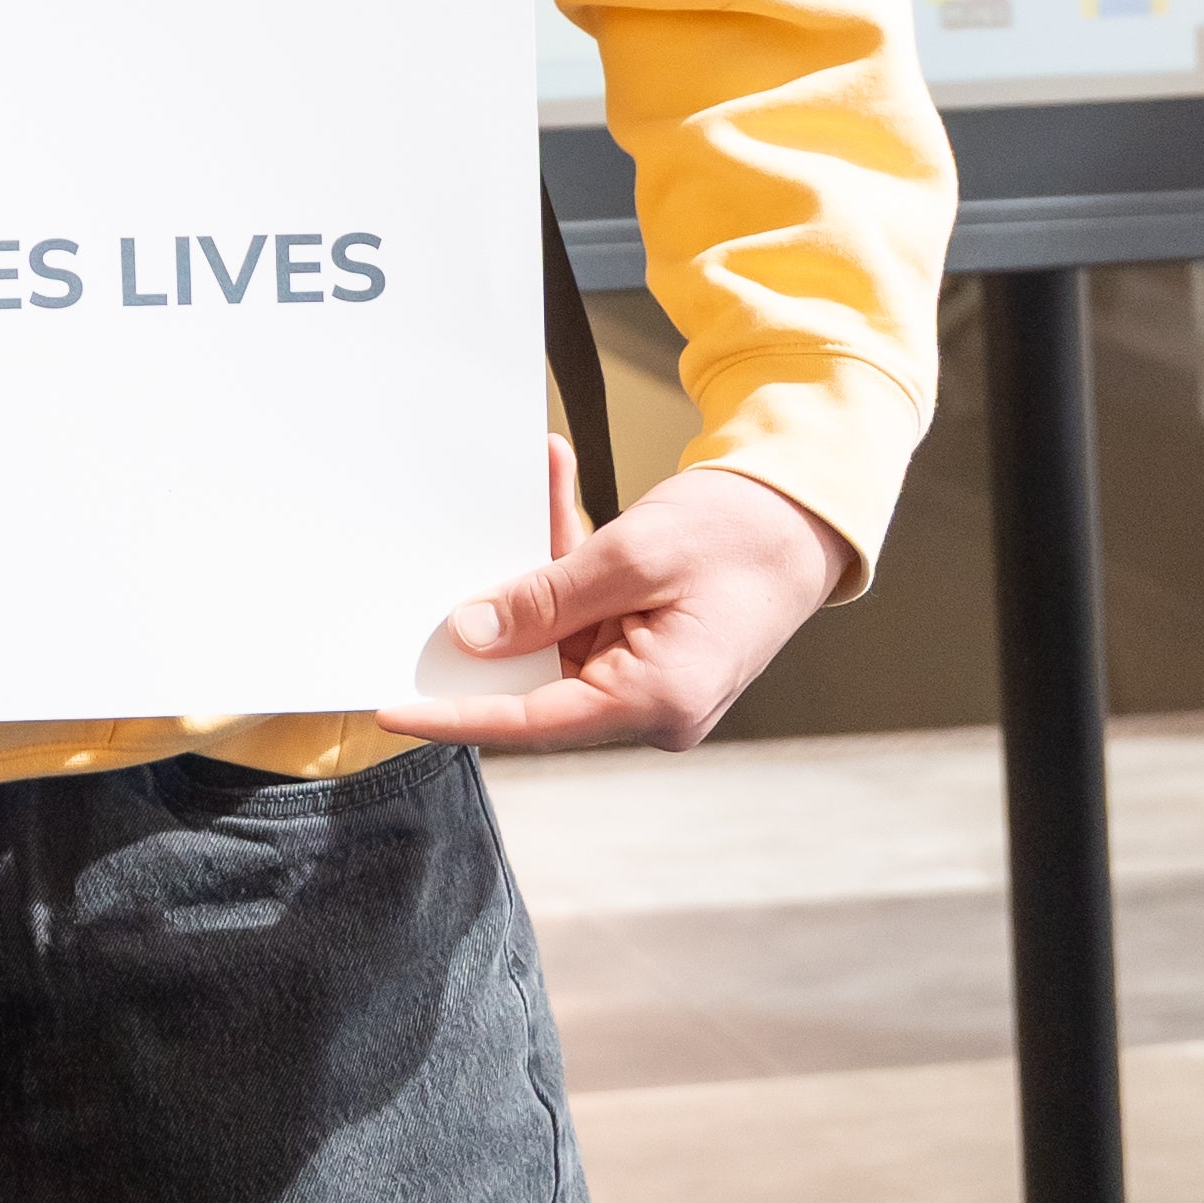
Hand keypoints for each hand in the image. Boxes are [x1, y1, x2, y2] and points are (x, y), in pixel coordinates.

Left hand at [379, 460, 849, 755]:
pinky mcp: (645, 655)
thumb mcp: (634, 554)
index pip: (532, 721)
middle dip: (502, 607)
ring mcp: (649, 684)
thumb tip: (470, 635)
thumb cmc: (744, 533)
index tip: (393, 710)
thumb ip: (546, 598)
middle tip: (454, 554)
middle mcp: (654, 708)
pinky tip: (556, 492)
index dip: (456, 714)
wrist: (810, 517)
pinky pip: (582, 618)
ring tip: (547, 481)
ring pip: (557, 636)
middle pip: (539, 672)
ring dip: (543, 565)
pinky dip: (567, 564)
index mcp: (659, 701)